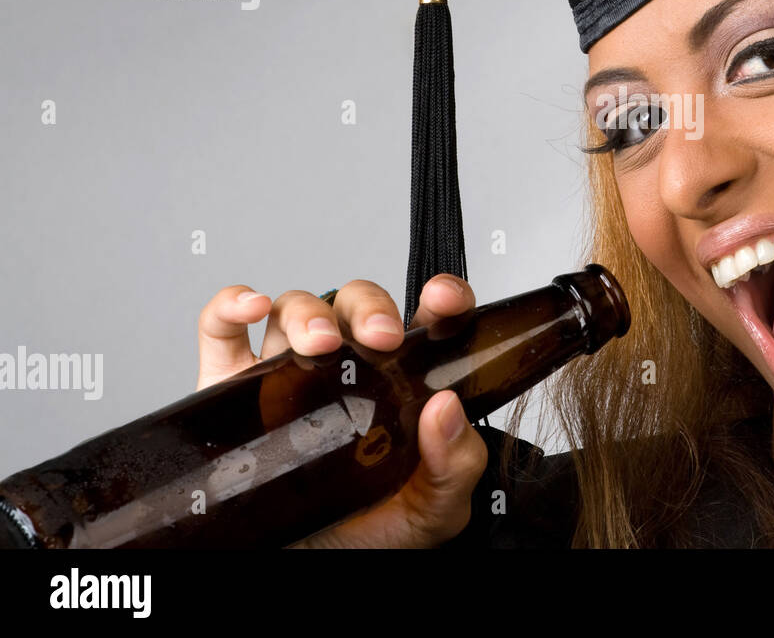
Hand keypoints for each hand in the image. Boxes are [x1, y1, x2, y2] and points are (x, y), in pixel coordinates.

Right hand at [195, 274, 488, 547]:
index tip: (443, 300)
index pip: (427, 320)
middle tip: (382, 338)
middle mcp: (346, 369)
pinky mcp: (231, 391)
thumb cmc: (371, 534)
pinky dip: (231, 305)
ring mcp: (286, 375)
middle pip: (356, 305)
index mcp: (402, 383)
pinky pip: (222, 331)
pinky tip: (253, 308)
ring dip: (309, 312)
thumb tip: (446, 409)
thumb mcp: (434, 507)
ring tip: (322, 344)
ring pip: (296, 309)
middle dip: (370, 308)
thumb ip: (455, 462)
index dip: (440, 297)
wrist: (302, 572)